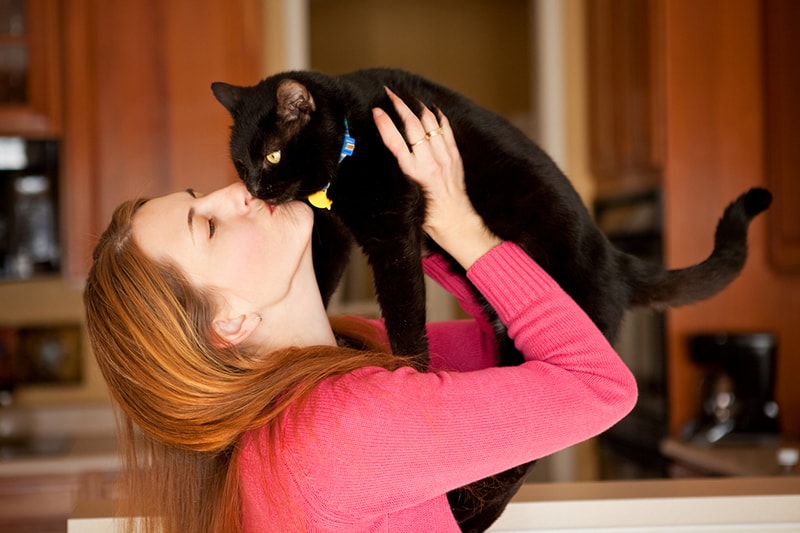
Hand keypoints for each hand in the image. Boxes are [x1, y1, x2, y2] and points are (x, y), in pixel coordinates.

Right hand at [373, 88, 501, 268]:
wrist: (455, 222)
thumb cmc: (427, 215)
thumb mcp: (406, 197)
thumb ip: (398, 175)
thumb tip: (386, 155)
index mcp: (414, 175)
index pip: (396, 142)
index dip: (385, 124)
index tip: (376, 110)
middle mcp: (430, 163)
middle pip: (413, 126)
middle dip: (400, 106)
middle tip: (390, 93)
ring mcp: (445, 158)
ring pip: (431, 124)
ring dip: (418, 108)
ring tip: (409, 97)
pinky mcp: (455, 157)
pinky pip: (446, 131)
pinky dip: (438, 118)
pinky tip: (431, 110)